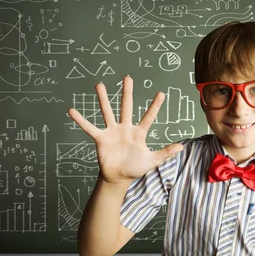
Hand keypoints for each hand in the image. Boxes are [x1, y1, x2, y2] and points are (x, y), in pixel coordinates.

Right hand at [67, 76, 184, 183]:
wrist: (118, 177)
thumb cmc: (135, 168)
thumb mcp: (152, 160)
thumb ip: (165, 153)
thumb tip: (182, 147)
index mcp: (138, 132)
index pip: (149, 117)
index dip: (155, 106)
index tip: (161, 93)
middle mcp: (125, 128)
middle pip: (127, 107)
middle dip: (127, 93)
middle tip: (128, 78)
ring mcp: (112, 131)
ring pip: (107, 111)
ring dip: (103, 98)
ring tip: (99, 85)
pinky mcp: (101, 138)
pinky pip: (89, 127)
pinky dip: (81, 120)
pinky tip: (72, 111)